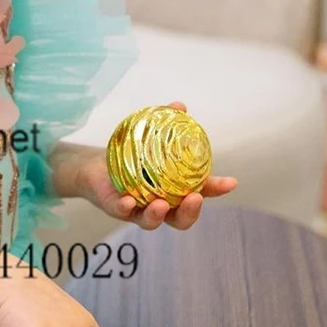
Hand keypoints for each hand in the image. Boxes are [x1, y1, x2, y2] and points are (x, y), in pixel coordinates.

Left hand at [76, 100, 237, 230]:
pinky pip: (123, 212)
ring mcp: (138, 209)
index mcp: (174, 190)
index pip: (200, 192)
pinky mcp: (117, 208)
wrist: (95, 166)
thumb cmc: (128, 157)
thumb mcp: (147, 139)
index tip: (231, 182)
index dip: (216, 189)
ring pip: (153, 221)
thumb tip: (179, 106)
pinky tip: (129, 201)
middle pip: (180, 218)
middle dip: (191, 212)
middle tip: (195, 198)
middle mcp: (160, 205)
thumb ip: (165, 125)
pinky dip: (127, 208)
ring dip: (159, 214)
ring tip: (161, 204)